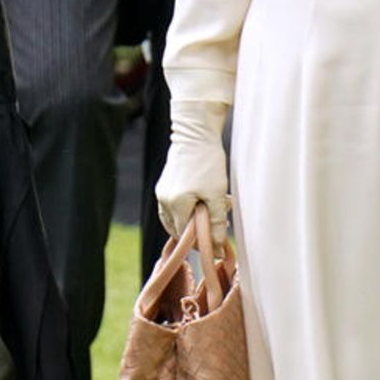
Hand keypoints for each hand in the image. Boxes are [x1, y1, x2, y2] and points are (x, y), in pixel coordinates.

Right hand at [155, 100, 229, 248]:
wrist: (195, 135)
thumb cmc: (208, 162)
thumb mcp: (217, 194)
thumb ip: (217, 221)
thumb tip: (218, 244)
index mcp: (176, 204)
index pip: (186, 235)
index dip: (202, 242)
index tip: (218, 244)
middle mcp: (164, 201)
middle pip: (178, 229)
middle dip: (197, 232)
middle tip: (218, 226)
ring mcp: (161, 193)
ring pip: (175, 219)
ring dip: (192, 222)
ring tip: (213, 211)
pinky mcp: (163, 187)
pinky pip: (173, 208)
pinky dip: (186, 211)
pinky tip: (203, 203)